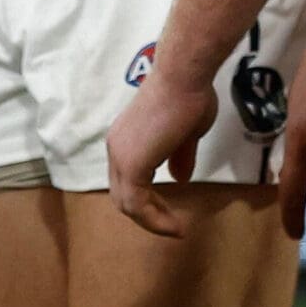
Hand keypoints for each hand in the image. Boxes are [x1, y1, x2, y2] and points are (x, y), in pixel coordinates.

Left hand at [108, 72, 217, 237]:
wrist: (184, 78)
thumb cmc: (188, 98)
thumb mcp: (185, 134)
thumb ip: (178, 156)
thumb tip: (180, 177)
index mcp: (126, 140)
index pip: (127, 180)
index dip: (147, 201)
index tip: (171, 213)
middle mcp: (116, 148)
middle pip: (123, 195)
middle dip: (148, 215)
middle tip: (173, 224)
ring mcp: (121, 155)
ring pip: (127, 203)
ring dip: (152, 221)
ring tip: (176, 228)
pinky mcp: (132, 163)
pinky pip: (137, 203)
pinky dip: (154, 220)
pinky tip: (175, 225)